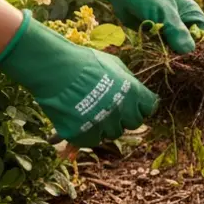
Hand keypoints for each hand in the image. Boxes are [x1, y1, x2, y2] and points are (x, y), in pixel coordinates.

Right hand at [0, 12, 157, 146]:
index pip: (148, 108)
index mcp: (133, 93)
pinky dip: (86, 135)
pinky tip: (77, 121)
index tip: (129, 104)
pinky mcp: (85, 135)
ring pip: (111, 134)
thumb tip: (131, 87)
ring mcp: (104, 125)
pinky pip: (91, 141)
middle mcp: (123, 111)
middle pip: (132, 124)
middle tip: (108, 108)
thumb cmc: (83, 63)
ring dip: (103, 126)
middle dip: (123, 118)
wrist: (55, 70)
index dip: (139, 106)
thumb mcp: (112, 64)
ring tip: (88, 111)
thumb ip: (125, 78)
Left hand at [74, 0, 203, 53]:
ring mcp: (171, 35)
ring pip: (176, 53)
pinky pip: (163, 53)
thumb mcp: (164, 12)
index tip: (196, 64)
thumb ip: (176, 30)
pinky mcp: (158, 40)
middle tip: (177, 67)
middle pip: (191, 48)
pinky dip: (159, 57)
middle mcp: (185, 27)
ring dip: (170, 58)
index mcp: (194, 17)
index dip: (203, 51)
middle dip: (185, 57)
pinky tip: (155, 62)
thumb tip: (188, 50)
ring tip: (164, 65)